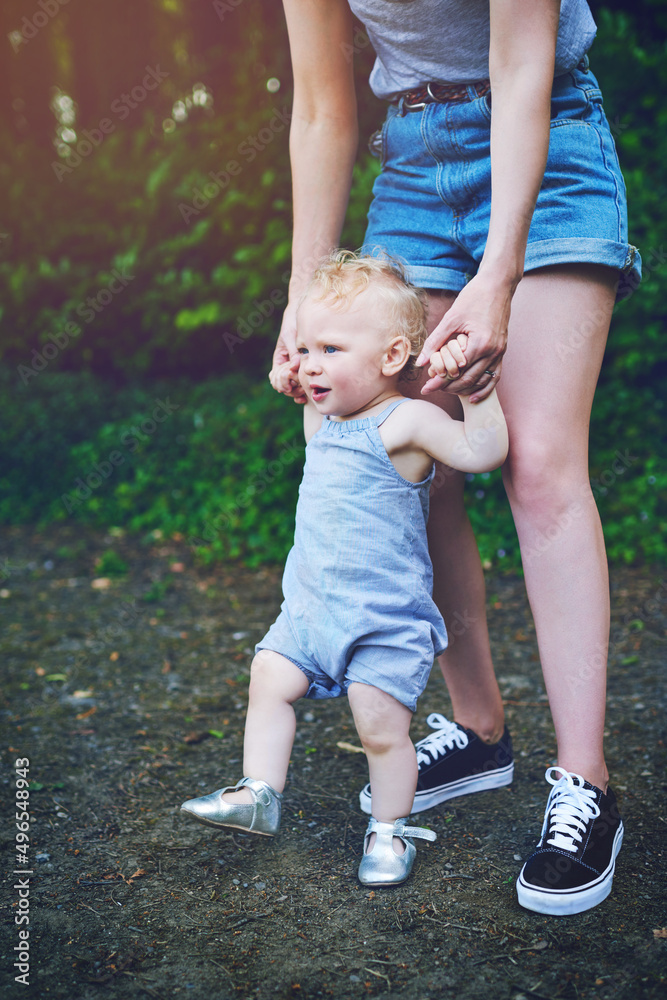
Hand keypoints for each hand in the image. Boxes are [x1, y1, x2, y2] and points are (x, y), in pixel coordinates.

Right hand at [269, 299, 306, 403]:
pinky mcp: (305, 370)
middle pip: (282, 386)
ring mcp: (295, 369)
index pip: (276, 377)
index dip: (282, 382)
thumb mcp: (291, 336)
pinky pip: (300, 386)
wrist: (302, 315)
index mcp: (279, 359)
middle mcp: (286, 366)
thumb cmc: (293, 323)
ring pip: (291, 388)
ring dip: (295, 392)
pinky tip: (305, 396)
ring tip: (303, 392)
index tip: (291, 378)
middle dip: (289, 388)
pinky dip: (301, 392)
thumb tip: (295, 366)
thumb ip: (293, 351)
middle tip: (298, 388)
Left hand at [417, 273, 511, 401]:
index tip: (426, 387)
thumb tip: (420, 362)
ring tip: (447, 392)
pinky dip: (484, 387)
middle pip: (469, 379)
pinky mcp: (502, 350)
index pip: (457, 370)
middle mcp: (493, 351)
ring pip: (482, 381)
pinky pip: (495, 375)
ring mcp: (500, 352)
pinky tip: (473, 396)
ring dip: (464, 389)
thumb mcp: (451, 318)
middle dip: (449, 388)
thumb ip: (435, 341)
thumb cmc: (474, 297)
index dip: (440, 381)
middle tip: (432, 390)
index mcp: (480, 343)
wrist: (498, 285)